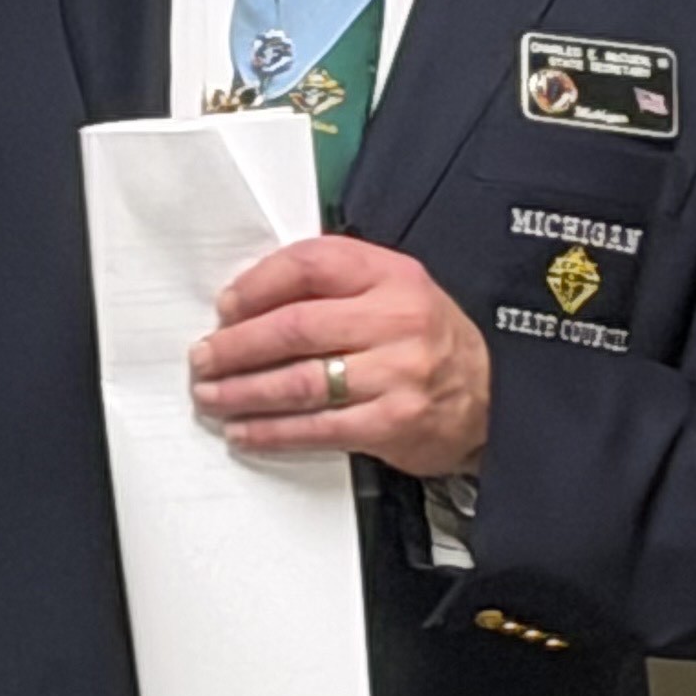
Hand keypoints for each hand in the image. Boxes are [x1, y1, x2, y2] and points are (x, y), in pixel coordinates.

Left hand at [187, 236, 493, 479]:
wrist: (492, 395)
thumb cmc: (426, 340)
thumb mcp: (393, 291)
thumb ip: (333, 286)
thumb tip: (248, 302)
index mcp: (390, 275)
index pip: (311, 264)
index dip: (257, 285)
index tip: (224, 307)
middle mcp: (395, 319)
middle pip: (295, 327)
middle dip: (237, 346)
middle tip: (203, 359)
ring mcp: (396, 373)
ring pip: (300, 382)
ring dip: (244, 392)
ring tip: (211, 395)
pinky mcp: (392, 422)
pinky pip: (318, 428)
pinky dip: (273, 432)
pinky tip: (245, 431)